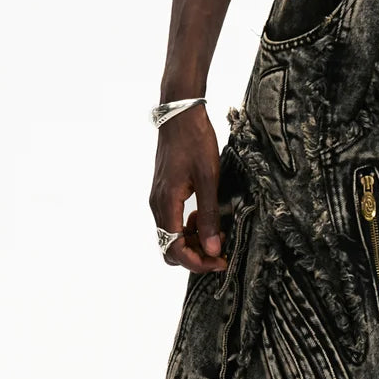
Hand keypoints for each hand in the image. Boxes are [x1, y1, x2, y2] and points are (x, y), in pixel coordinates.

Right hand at [148, 103, 227, 273]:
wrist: (180, 115)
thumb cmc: (195, 142)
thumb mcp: (209, 179)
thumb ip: (210, 216)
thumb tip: (213, 249)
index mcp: (166, 204)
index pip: (175, 250)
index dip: (198, 263)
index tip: (220, 261)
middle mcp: (157, 205)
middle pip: (170, 249)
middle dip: (195, 256)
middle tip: (221, 250)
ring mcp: (158, 199)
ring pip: (171, 237)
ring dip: (193, 242)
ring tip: (218, 232)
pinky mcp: (164, 193)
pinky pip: (172, 222)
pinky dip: (188, 228)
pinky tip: (205, 217)